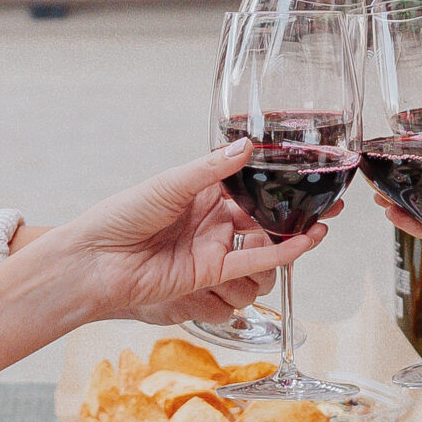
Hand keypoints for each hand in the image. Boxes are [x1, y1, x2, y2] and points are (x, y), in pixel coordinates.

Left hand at [22, 142, 328, 331]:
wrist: (94, 260)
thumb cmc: (119, 216)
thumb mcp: (169, 183)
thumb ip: (212, 169)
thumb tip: (246, 146)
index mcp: (200, 193)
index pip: (248, 185)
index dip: (279, 183)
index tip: (309, 175)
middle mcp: (210, 221)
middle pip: (262, 216)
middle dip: (294, 211)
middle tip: (327, 204)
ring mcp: (212, 248)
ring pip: (262, 244)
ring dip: (285, 236)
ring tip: (310, 223)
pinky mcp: (210, 275)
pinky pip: (251, 266)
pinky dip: (278, 255)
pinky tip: (302, 243)